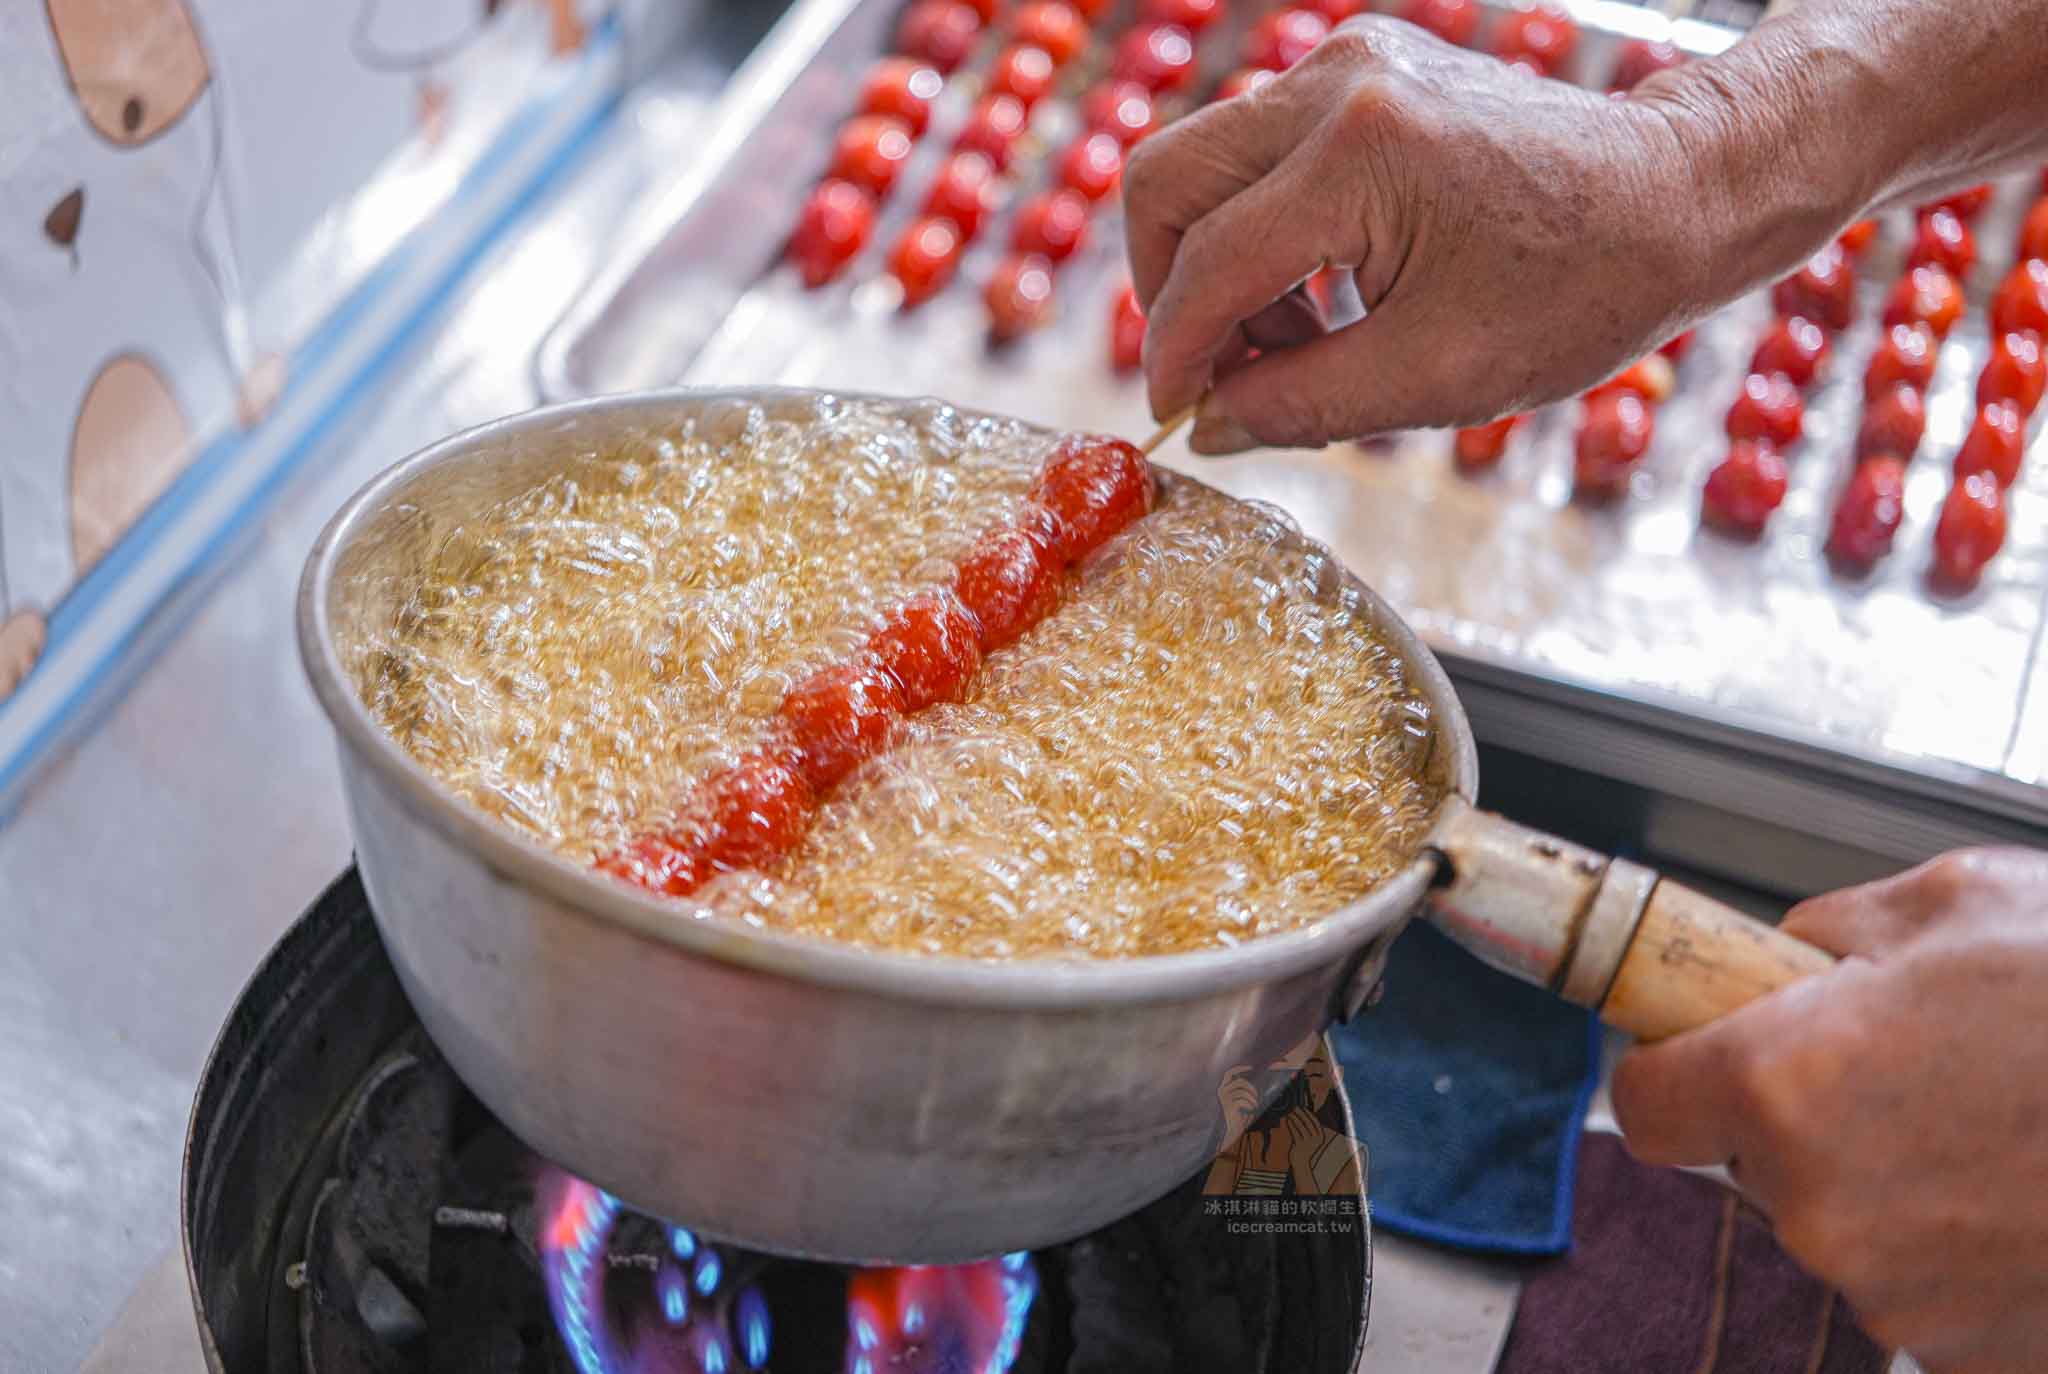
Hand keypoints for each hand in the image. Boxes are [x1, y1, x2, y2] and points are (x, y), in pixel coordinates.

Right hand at [1123, 17, 1726, 451]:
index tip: (1178, 416)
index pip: (1207, 265)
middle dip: (1170, 294)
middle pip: (1166, 184)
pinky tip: (1326, 296)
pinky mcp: (1361, 69)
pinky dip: (1265, 233)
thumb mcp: (1436, 377)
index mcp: (1358, 156)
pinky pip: (1258, 153)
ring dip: (1221, 267)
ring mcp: (1346, 63)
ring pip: (1204, 165)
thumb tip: (1206, 425)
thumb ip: (1298, 406)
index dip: (1176, 356)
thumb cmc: (1581, 286)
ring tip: (1297, 345)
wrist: (1676, 194)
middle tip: (1218, 370)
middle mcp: (1337, 85)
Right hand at [1217, 1065, 1260, 1141]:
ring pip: (1243, 1091)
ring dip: (1253, 1098)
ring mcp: (1225, 1099)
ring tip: (1255, 1105)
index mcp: (1224, 1088)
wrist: (1232, 1130)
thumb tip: (1258, 1079)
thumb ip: (1246, 1090)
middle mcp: (1222, 1092)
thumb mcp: (1243, 1100)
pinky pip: (1243, 1100)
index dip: (1240, 1068)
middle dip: (1251, 1087)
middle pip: (1240, 1081)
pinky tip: (1251, 1110)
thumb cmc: (1239, 1116)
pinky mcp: (1229, 1106)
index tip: (1251, 1068)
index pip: (1229, 1073)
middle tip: (1256, 1095)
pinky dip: (1251, 1105)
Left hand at [1281, 1105, 1325, 1172]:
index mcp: (1320, 1136)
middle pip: (1308, 1122)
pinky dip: (1291, 1125)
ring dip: (1295, 1118)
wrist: (1302, 1163)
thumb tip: (1304, 1114)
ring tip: (1290, 1113)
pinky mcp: (1300, 1145)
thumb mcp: (1311, 1139)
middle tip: (1295, 1108)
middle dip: (1301, 1113)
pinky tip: (1287, 1121)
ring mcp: (1308, 1142)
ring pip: (1301, 1126)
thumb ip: (1309, 1128)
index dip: (1308, 1113)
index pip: (1315, 1121)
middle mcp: (1316, 1139)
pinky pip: (1295, 1132)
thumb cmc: (1305, 1148)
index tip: (1303, 1108)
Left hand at [1612, 849, 2047, 1372]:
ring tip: (2000, 1126)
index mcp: (1786, 1084)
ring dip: (1895, 1182)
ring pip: (1846, 1226)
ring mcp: (1900, 1297)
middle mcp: (1821, 1207)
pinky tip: (2028, 1192)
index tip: (1701, 1053)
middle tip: (1913, 1069)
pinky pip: (1929, 1290)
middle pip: (1758, 1166)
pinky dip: (1966, 1249)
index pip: (1647, 1106)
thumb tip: (1782, 958)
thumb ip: (1830, 936)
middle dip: (1809, 1116)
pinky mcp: (1974, 1357)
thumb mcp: (1953, 904)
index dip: (1673, 1070)